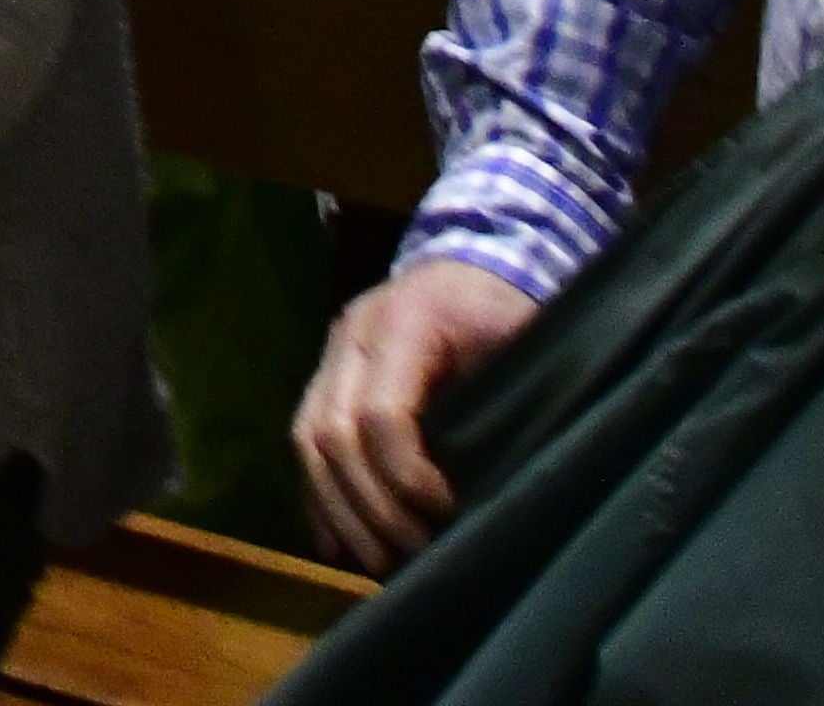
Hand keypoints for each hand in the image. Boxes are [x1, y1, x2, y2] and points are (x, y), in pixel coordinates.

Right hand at [295, 260, 536, 567]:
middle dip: (370, 506)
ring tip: (377, 562)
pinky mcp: (324, 377)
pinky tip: (335, 543)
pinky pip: (304, 441)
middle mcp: (351, 335)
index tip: (448, 512)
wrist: (475, 259)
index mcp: (403, 320)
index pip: (379, 413)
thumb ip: (501, 401)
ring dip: (339, 511)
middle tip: (412, 555)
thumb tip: (496, 489)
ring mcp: (330, 354)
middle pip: (331, 432)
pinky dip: (318, 496)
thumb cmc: (505, 307)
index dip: (408, 476)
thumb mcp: (519, 340)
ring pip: (307, 441)